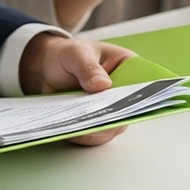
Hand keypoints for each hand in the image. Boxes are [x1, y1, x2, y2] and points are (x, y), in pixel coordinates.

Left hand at [19, 34, 135, 146]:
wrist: (45, 69)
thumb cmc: (66, 56)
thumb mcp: (75, 54)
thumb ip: (88, 67)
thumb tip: (102, 85)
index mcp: (127, 67)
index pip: (144, 82)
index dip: (142, 94)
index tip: (130, 102)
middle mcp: (123, 92)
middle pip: (129, 110)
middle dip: (115, 116)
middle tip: (99, 118)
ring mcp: (110, 109)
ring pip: (113, 127)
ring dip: (98, 129)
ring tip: (81, 126)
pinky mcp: (96, 122)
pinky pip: (95, 135)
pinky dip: (84, 135)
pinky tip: (72, 131)